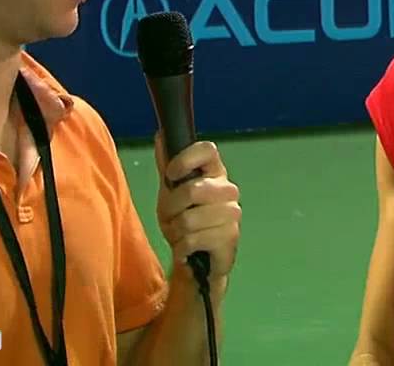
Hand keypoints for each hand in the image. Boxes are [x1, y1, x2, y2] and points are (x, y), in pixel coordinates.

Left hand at [154, 133, 241, 281]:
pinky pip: (192, 240)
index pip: (208, 149)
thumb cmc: (186, 219)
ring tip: (180, 234)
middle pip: (192, 190)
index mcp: (215, 171)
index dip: (186, 159)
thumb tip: (161, 134)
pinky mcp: (230, 239)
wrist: (199, 260)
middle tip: (171, 217)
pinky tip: (187, 249)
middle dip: (171, 209)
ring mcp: (232, 214)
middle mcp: (228, 189)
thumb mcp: (171, 191)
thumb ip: (167, 164)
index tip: (171, 175)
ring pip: (189, 220)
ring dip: (175, 231)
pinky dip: (181, 248)